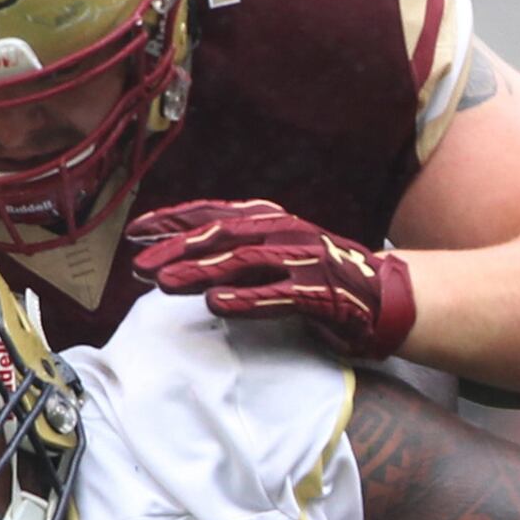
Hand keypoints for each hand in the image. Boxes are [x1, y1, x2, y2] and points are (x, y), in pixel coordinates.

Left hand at [129, 199, 416, 359]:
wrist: (384, 297)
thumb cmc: (321, 278)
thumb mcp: (275, 255)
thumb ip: (236, 251)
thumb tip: (178, 256)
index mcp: (271, 221)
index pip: (214, 214)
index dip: (172, 220)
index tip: (134, 232)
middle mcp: (285, 232)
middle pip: (222, 234)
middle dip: (177, 248)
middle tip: (139, 264)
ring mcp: (304, 261)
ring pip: (243, 261)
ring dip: (200, 271)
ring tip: (164, 284)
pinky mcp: (321, 294)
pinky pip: (278, 295)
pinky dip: (245, 299)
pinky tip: (215, 305)